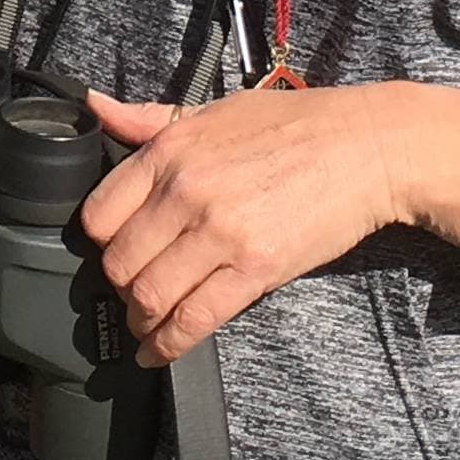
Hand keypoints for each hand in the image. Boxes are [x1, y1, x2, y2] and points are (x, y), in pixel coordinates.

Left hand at [80, 81, 459, 365]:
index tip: (112, 249)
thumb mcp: (215, 110)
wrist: (365, 147)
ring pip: (149, 297)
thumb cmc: (292, 124)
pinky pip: (194, 321)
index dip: (100, 240)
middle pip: (119, 263)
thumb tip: (94, 107)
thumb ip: (150, 118)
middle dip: (119, 285)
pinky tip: (158, 351)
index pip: (99, 214)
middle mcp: (187, 191)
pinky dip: (167, 346)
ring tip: (145, 323)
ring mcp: (220, 233)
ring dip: (140, 320)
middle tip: (131, 291)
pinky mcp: (255, 269)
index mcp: (173, 150)